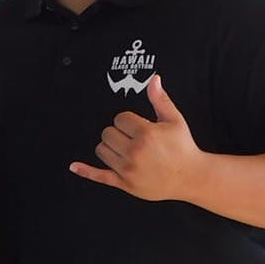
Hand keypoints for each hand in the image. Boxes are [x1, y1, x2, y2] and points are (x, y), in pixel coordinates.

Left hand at [69, 75, 203, 202]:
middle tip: (133, 138)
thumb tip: (153, 79)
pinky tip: (74, 166)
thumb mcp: (174, 120)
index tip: (140, 126)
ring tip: (126, 149)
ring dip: (110, 147)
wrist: (190, 176)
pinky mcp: (125, 183)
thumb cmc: (183, 146)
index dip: (128, 121)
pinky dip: (86, 171)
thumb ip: (160, 99)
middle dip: (118, 132)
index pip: (119, 118)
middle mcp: (135, 152)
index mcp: (146, 134)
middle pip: (107, 133)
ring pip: (101, 150)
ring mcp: (128, 169)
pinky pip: (100, 176)